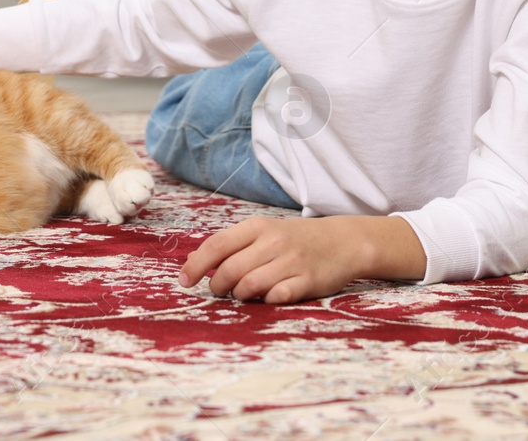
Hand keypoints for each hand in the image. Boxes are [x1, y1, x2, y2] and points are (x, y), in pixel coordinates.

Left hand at [179, 215, 364, 303]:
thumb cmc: (295, 239)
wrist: (343, 241)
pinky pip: (276, 297)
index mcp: (258, 227)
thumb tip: (194, 262)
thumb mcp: (264, 232)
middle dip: (218, 286)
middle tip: (221, 290)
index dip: (196, 265)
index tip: (184, 281)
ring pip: (249, 286)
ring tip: (244, 293)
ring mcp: (292, 262)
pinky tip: (269, 296)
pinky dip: (266, 301)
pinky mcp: (308, 281)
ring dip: (240, 295)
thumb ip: (232, 245)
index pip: (217, 245)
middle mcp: (273, 242)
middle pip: (229, 270)